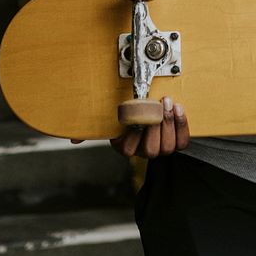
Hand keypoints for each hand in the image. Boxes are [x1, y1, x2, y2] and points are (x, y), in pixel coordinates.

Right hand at [70, 96, 189, 157]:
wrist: (154, 106)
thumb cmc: (128, 112)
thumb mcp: (108, 121)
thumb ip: (90, 129)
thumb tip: (72, 140)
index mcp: (125, 147)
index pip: (127, 149)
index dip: (134, 134)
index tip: (136, 115)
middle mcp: (143, 151)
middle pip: (151, 150)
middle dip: (155, 127)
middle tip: (158, 105)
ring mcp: (162, 148)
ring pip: (168, 147)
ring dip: (169, 124)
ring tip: (167, 104)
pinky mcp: (178, 142)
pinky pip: (183, 141)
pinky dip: (182, 125)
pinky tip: (178, 109)